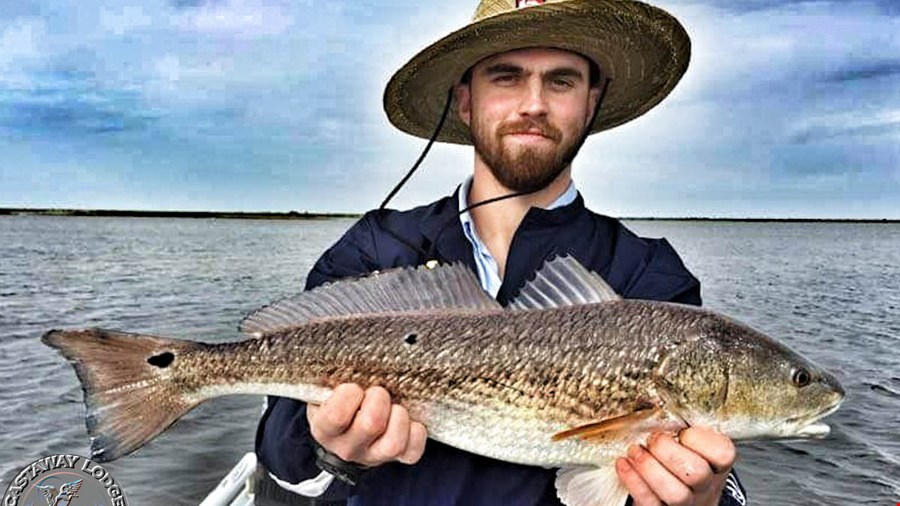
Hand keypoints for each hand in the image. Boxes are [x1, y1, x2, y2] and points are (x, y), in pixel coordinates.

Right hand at [307, 384, 427, 466]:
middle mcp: (348, 448)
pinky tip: (408, 421)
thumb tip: (342, 351)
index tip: (353, 387)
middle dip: (379, 398)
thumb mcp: (325, 392)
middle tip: (377, 392)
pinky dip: (416, 431)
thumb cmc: (337, 405)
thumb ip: (331, 380)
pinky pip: (413, 450)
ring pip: (394, 443)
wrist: (344, 437)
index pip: (337, 415)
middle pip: (371, 424)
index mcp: (326, 430)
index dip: (350, 394)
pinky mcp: (398, 458)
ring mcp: (374, 456)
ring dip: (398, 416)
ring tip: (393, 406)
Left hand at [615, 428, 736, 505]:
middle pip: (695, 473)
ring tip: (635, 450)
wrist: (685, 491)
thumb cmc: (685, 456)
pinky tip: (623, 463)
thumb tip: (661, 391)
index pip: (722, 452)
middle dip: (667, 451)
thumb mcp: (693, 438)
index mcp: (717, 461)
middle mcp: (706, 484)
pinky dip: (633, 480)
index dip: (700, 439)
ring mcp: (687, 501)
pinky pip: (649, 501)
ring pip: (675, 493)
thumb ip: (685, 423)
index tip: (682, 429)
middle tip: (653, 438)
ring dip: (649, 468)